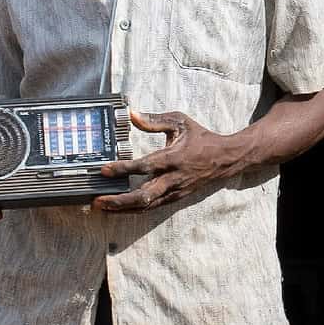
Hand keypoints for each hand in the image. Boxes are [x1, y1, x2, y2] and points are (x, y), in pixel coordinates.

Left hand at [91, 110, 243, 212]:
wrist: (225, 159)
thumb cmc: (201, 138)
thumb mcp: (180, 122)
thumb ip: (154, 120)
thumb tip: (131, 115)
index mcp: (173, 158)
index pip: (144, 166)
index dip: (123, 169)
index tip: (104, 170)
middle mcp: (173, 178)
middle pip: (143, 196)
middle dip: (119, 201)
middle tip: (98, 201)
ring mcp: (175, 191)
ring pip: (146, 206)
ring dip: (122, 209)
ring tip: (102, 207)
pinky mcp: (176, 198)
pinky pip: (152, 208)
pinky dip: (134, 209)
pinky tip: (119, 209)